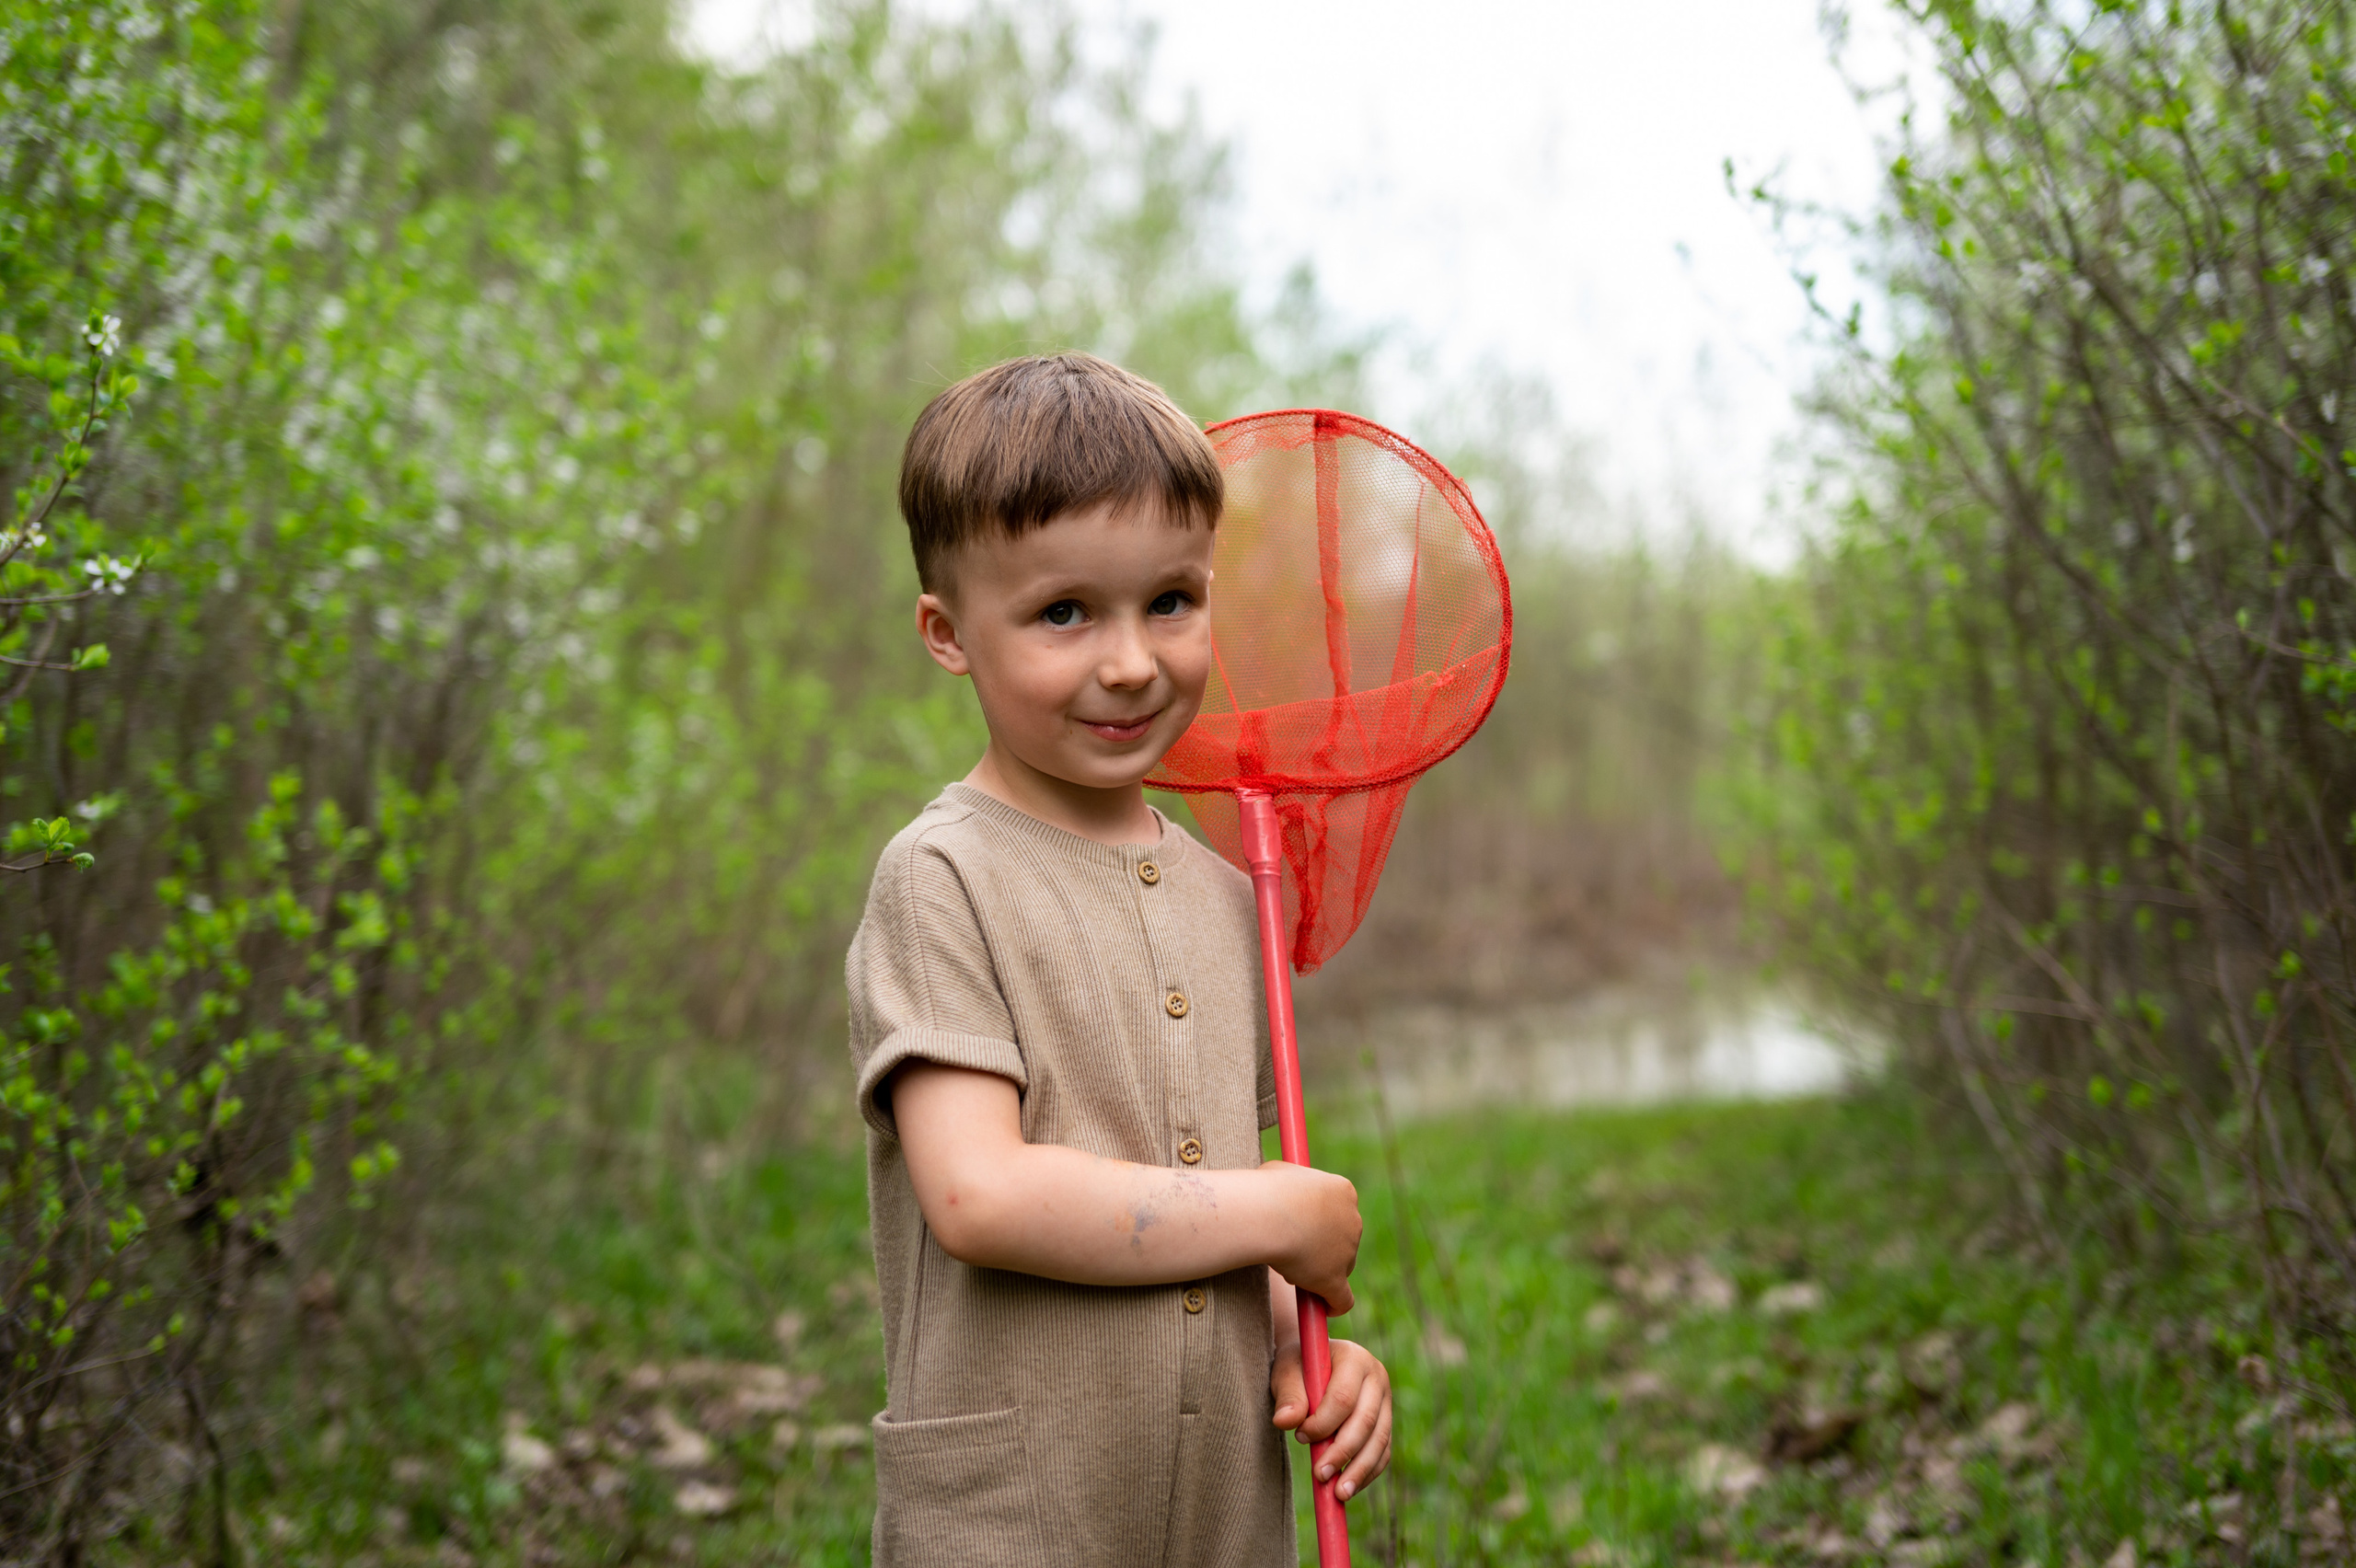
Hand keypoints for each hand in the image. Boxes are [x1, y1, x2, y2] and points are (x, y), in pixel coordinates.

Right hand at [1261, 1159, 1360, 1310]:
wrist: (1267, 1214)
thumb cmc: (1266, 1190)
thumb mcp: (1281, 1174)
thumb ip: (1291, 1185)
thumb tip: (1282, 1187)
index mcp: (1343, 1192)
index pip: (1338, 1212)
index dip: (1319, 1223)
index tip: (1300, 1229)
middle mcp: (1353, 1220)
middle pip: (1342, 1241)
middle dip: (1321, 1250)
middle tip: (1293, 1253)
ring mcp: (1347, 1251)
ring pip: (1338, 1269)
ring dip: (1319, 1273)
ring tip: (1290, 1271)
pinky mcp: (1335, 1279)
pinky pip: (1343, 1299)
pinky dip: (1334, 1305)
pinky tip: (1325, 1309)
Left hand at [1271, 1338, 1391, 1501]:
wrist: (1311, 1364)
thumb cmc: (1297, 1366)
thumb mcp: (1286, 1372)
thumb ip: (1287, 1395)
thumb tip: (1284, 1422)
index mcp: (1354, 1358)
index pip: (1343, 1398)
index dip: (1323, 1423)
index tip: (1300, 1437)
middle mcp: (1377, 1377)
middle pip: (1365, 1422)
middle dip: (1342, 1453)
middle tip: (1320, 1476)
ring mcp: (1385, 1401)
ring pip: (1379, 1440)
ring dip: (1359, 1470)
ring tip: (1339, 1494)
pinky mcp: (1385, 1422)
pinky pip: (1383, 1452)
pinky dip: (1368, 1472)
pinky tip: (1349, 1488)